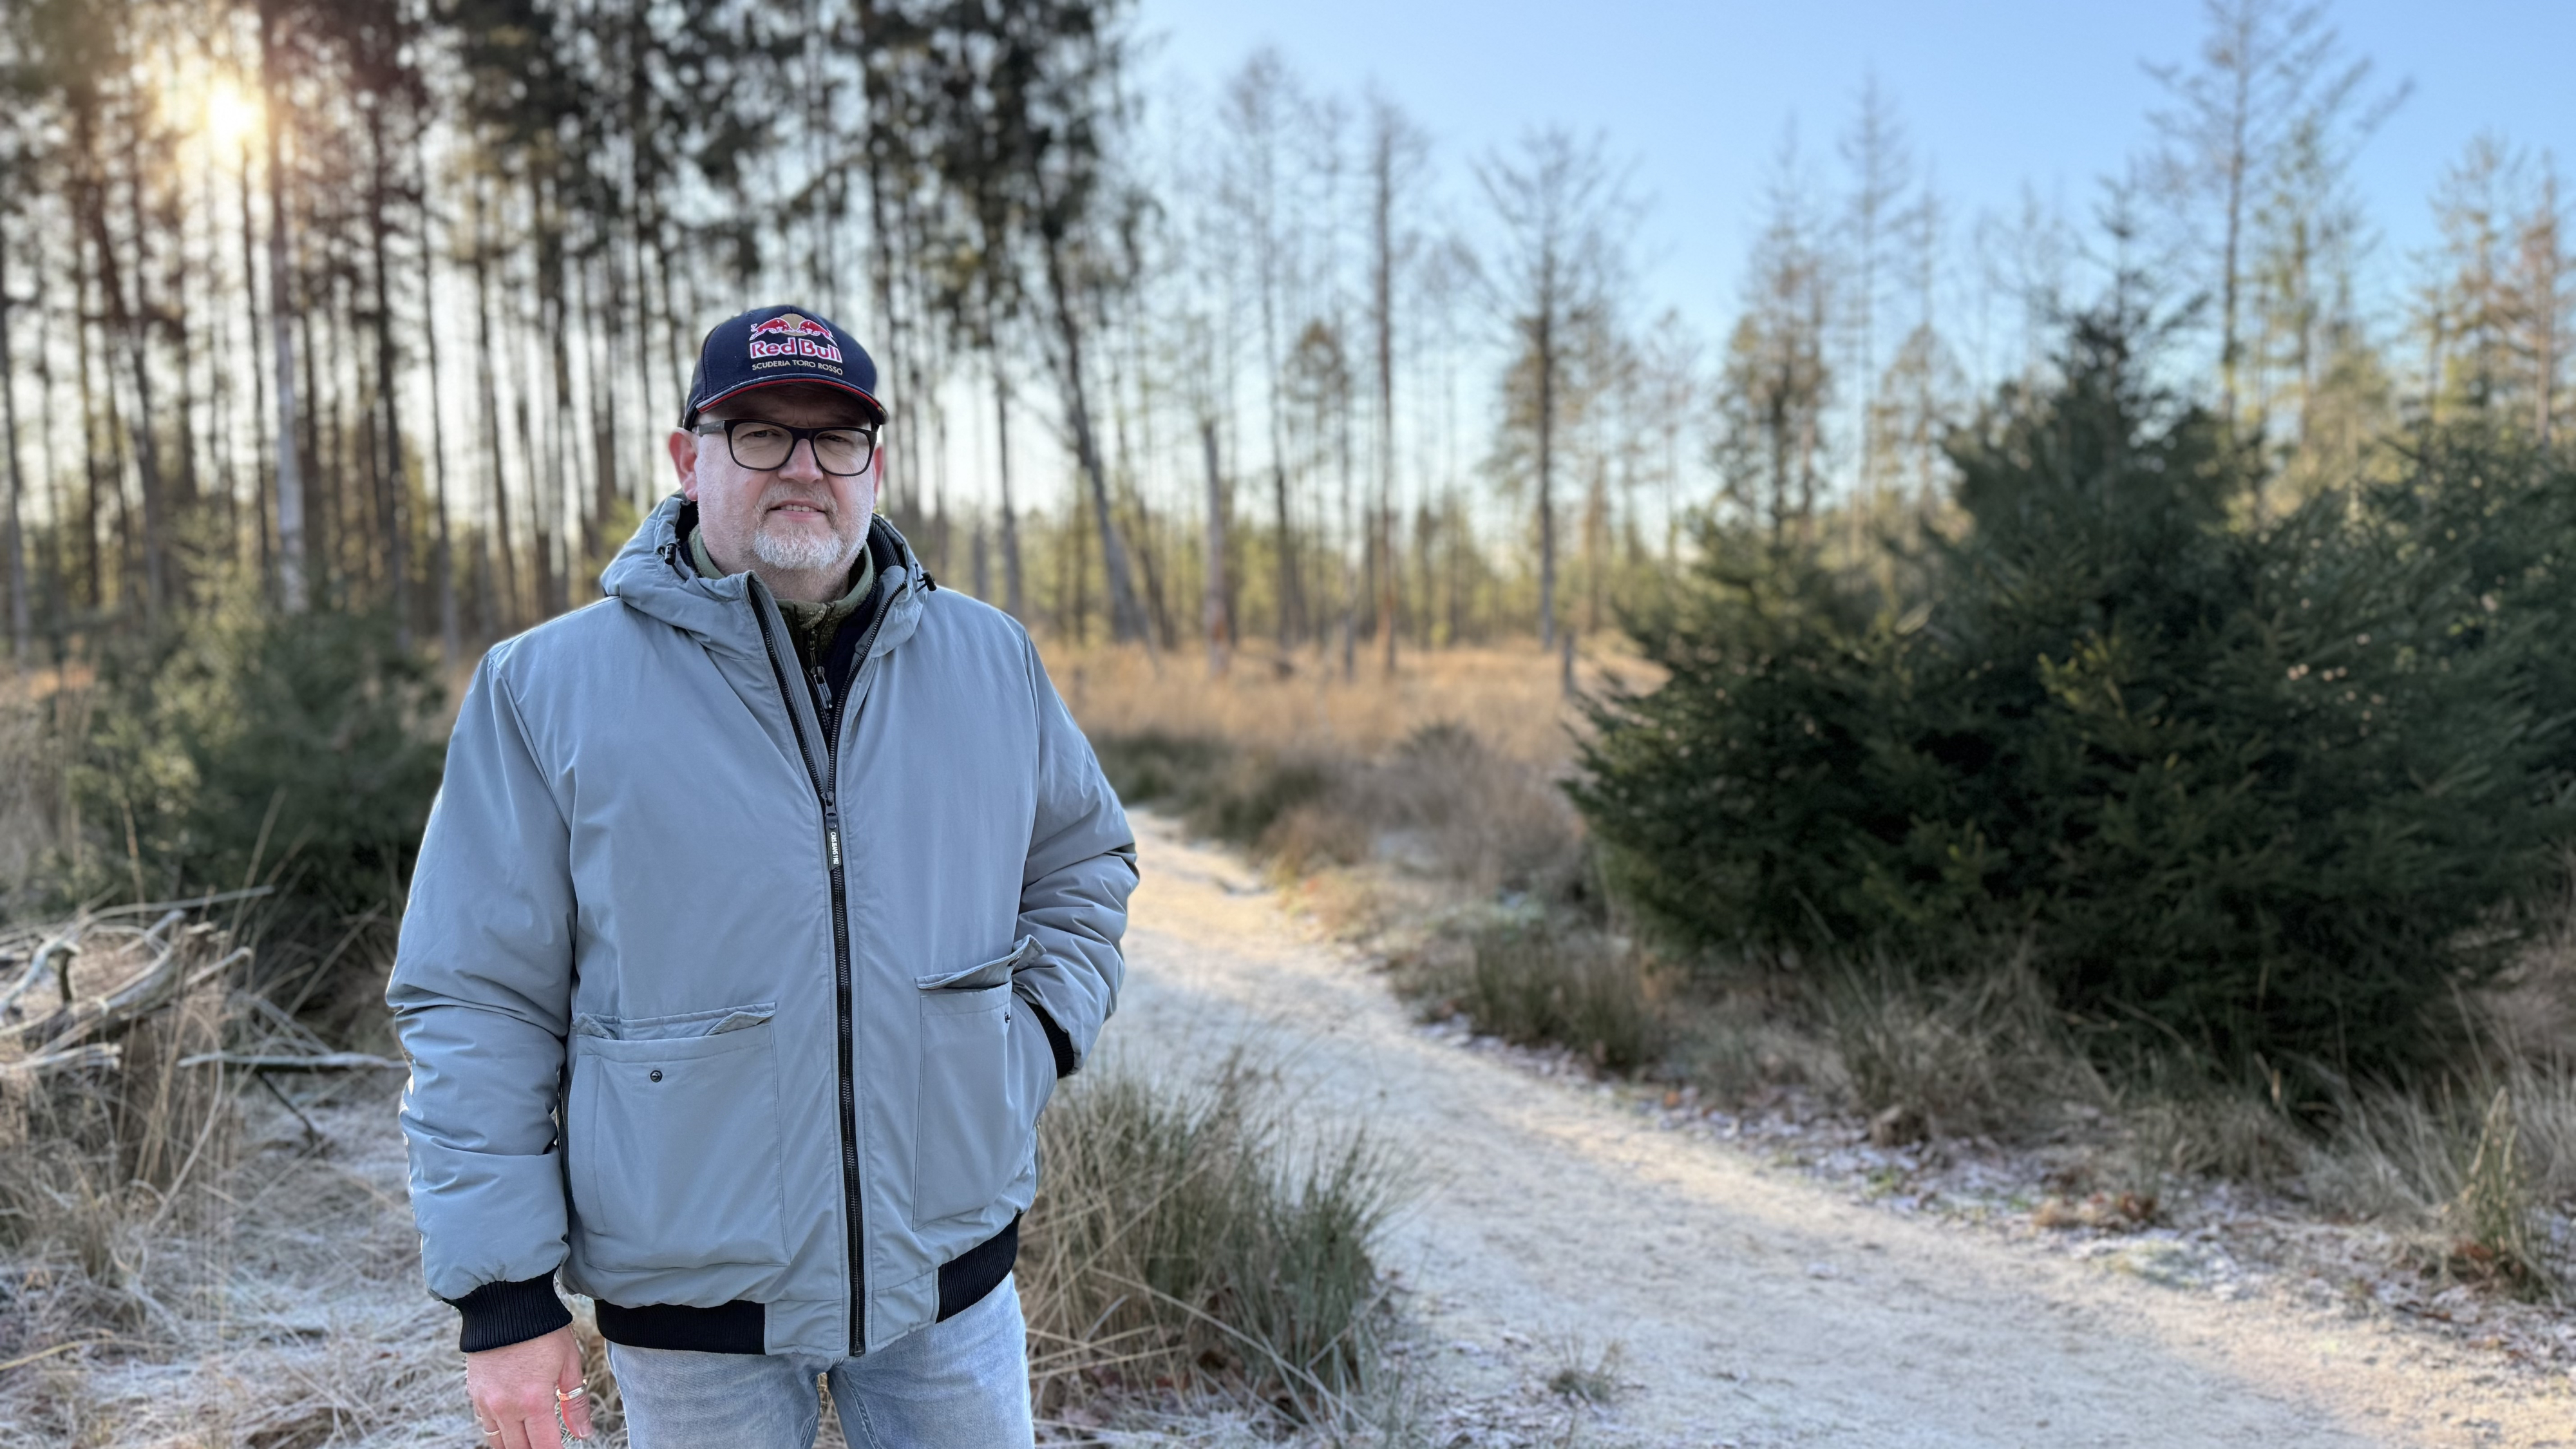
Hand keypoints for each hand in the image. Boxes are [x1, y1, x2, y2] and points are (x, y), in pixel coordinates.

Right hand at [464, 1324, 590, 1446]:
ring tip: (531, 1440)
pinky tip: (513, 1425)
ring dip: (516, 1445)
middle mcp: (507, 1407)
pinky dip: (499, 1430)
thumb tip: (584, 1433)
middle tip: (548, 1444)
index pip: (545, 1447)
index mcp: (534, 1401)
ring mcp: (486, 1402)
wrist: (505, 1305)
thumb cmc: (543, 1330)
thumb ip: (575, 1403)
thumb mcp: (568, 1363)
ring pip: (499, 1442)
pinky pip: (485, 1425)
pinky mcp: (474, 1394)